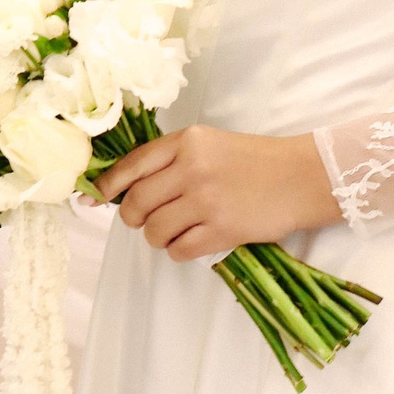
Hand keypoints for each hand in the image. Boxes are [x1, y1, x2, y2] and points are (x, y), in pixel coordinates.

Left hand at [101, 125, 338, 261]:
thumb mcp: (208, 144)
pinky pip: (179, 249)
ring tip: (174, 231)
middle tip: (144, 220)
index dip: (107, 185)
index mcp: (186, 142)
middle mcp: (192, 169)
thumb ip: (170, 160)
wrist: (301, 177)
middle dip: (133, 217)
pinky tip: (190, 242)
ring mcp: (206, 200)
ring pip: (153, 230)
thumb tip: (123, 188)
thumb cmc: (253, 160)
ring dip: (157, 237)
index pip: (132, 165)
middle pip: (136, 202)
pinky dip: (178, 251)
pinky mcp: (223, 230)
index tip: (92, 198)